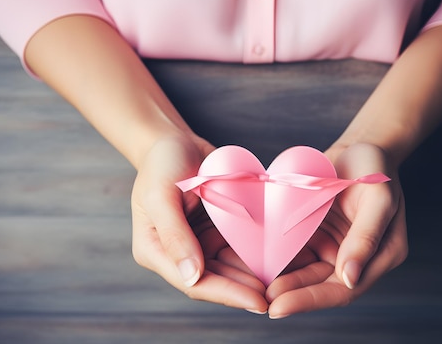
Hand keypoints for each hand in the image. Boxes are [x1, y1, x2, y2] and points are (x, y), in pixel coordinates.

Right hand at [130, 135, 268, 312]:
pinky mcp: (215, 231)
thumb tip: (191, 277)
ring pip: (230, 267)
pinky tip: (280, 259)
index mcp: (156, 251)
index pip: (194, 283)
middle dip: (246, 290)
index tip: (257, 301)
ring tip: (285, 283)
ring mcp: (198, 243)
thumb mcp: (161, 194)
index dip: (226, 294)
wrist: (174, 141)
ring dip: (254, 275)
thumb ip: (174, 235)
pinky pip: (237, 247)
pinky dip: (256, 254)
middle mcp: (178, 253)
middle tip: (280, 298)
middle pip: (215, 280)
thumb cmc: (162, 162)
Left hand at [266, 143, 407, 317]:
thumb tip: (349, 279)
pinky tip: (255, 262)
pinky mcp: (317, 236)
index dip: (312, 300)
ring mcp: (336, 248)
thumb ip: (365, 238)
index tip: (279, 307)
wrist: (360, 146)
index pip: (345, 289)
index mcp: (382, 256)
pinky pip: (296, 252)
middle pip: (322, 285)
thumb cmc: (375, 167)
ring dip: (282, 281)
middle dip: (292, 294)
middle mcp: (358, 258)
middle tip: (262, 301)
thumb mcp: (377, 198)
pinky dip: (278, 259)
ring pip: (306, 272)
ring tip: (253, 285)